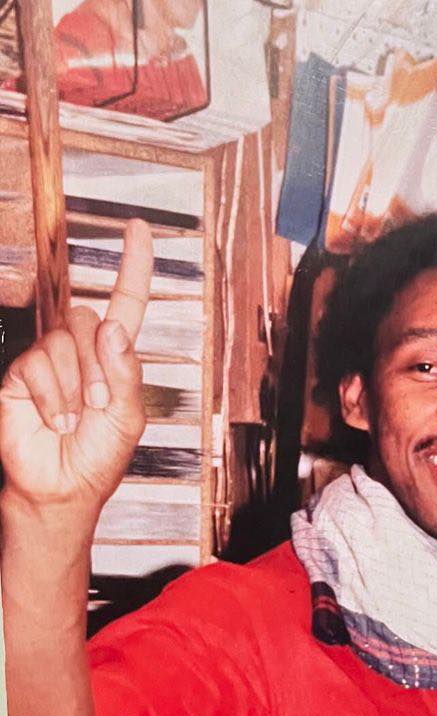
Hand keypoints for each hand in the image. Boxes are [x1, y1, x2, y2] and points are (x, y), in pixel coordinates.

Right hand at [0, 220, 152, 516]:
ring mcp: (49, 359)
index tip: (137, 228)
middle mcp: (82, 349)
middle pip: (89, 320)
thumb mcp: (127, 414)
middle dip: (98, 366)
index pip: (127, 300)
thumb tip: (114, 327)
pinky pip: (36, 365)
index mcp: (116, 354)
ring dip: (75, 385)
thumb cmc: (99, 453)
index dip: (134, 264)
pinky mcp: (19, 374)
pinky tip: (54, 419)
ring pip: (63, 342)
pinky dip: (51, 396)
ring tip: (75, 418)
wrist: (63, 486)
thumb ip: (125, 370)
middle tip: (98, 404)